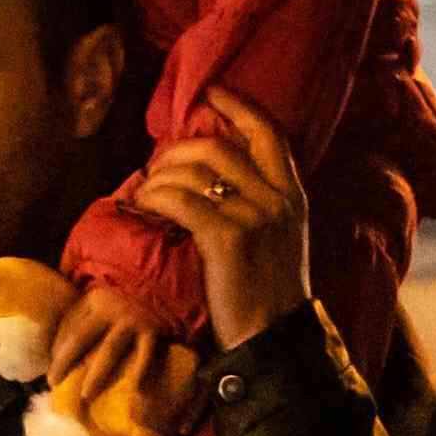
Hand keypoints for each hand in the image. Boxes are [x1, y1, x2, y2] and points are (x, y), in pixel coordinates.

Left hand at [43, 278, 186, 435]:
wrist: (160, 293)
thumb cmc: (121, 309)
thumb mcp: (98, 306)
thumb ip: (79, 323)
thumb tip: (55, 357)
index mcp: (94, 301)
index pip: (70, 330)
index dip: (59, 354)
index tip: (52, 377)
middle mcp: (111, 308)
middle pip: (82, 338)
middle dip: (66, 362)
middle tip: (55, 384)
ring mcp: (132, 320)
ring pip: (110, 350)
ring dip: (97, 374)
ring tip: (86, 394)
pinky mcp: (152, 331)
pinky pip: (145, 354)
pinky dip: (140, 370)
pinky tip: (135, 389)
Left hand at [139, 95, 314, 351]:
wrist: (274, 341)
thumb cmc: (266, 295)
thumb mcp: (277, 239)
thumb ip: (258, 203)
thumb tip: (209, 177)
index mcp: (293, 196)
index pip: (269, 133)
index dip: (239, 108)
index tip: (212, 93)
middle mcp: (278, 198)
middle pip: (219, 148)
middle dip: (177, 151)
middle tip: (155, 167)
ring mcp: (255, 216)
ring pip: (194, 171)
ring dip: (159, 178)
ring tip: (144, 193)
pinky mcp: (228, 238)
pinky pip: (179, 201)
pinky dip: (154, 199)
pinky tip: (142, 207)